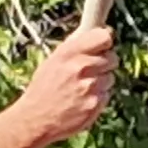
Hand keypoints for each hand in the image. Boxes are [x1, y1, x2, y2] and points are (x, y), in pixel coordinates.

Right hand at [9, 25, 118, 145]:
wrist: (35, 119)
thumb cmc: (43, 88)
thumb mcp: (53, 61)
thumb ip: (74, 46)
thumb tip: (93, 28)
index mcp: (69, 53)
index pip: (104, 36)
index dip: (105, 40)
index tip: (103, 45)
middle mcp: (81, 67)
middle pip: (112, 58)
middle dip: (104, 63)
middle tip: (90, 70)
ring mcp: (90, 87)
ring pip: (110, 77)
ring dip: (101, 82)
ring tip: (81, 89)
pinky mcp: (96, 104)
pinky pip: (107, 95)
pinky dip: (98, 97)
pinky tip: (82, 100)